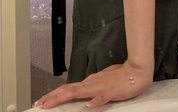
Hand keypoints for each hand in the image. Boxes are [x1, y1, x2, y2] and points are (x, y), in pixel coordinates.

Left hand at [33, 62, 152, 109]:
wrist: (137, 70)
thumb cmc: (121, 76)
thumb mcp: (103, 81)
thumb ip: (92, 88)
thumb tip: (83, 95)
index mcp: (90, 82)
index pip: (68, 88)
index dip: (54, 94)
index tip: (42, 101)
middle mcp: (92, 83)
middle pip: (69, 90)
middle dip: (52, 97)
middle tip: (39, 104)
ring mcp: (101, 87)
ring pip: (79, 92)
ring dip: (64, 97)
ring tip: (52, 104)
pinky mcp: (112, 92)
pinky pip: (102, 97)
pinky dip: (94, 102)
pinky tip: (88, 106)